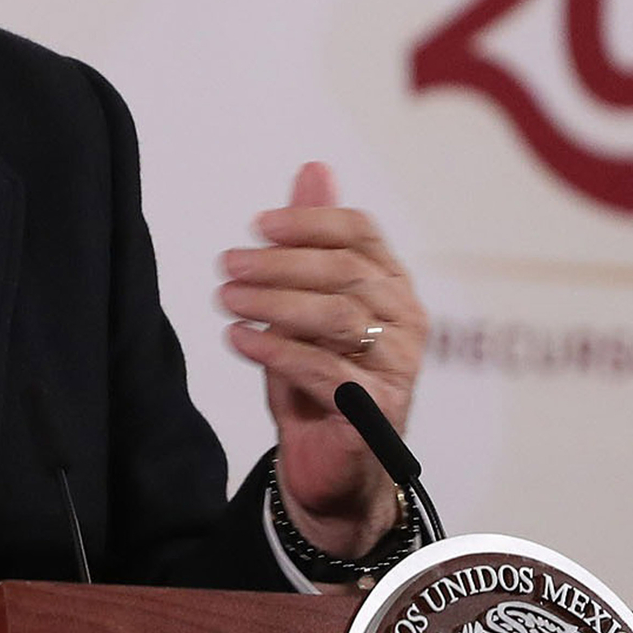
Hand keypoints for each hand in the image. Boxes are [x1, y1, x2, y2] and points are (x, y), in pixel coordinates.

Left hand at [218, 162, 427, 557]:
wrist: (330, 465)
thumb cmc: (318, 375)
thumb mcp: (307, 301)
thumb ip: (310, 240)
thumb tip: (314, 167)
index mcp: (392, 285)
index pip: (361, 233)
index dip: (309, 222)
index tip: (257, 224)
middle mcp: (406, 321)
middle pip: (346, 272)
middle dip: (280, 264)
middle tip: (227, 264)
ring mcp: (398, 367)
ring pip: (338, 318)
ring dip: (273, 304)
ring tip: (226, 300)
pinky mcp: (379, 410)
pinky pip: (326, 370)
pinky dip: (276, 350)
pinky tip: (239, 339)